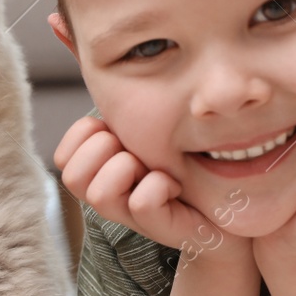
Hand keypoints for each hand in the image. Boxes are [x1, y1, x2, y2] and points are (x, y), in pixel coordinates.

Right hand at [55, 116, 250, 266]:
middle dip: (105, 150)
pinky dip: (159, 186)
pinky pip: (141, 203)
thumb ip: (122, 108)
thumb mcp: (148, 127)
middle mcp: (108, 196)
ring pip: (99, 194)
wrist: (231, 199)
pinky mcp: (158, 228)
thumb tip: (96, 67)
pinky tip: (175, 185)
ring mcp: (129, 216)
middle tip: (137, 152)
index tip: (117, 131)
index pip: (63, 157)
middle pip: (72, 176)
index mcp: (99, 170)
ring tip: (155, 169)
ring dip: (128, 169)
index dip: (85, 135)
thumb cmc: (189, 157)